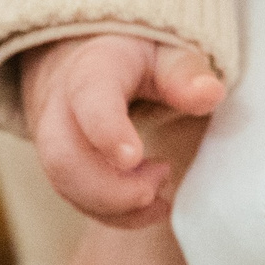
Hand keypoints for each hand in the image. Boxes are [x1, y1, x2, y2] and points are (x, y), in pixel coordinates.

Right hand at [21, 33, 225, 225]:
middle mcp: (59, 106)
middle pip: (63, 157)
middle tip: (162, 176)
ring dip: (115, 204)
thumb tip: (210, 93)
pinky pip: (75, 198)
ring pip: (65, 184)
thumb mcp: (165, 50)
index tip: (134, 157)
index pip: (88, 98)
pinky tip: (151, 205)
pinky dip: (113, 213)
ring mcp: (53, 140)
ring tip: (160, 189)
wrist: (87, 57)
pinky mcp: (60, 167)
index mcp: (91, 68)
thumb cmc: (136, 54)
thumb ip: (185, 72)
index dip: (106, 130)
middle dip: (110, 187)